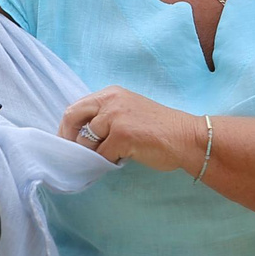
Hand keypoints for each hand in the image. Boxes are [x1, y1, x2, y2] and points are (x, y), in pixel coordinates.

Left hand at [58, 86, 203, 172]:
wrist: (187, 137)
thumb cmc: (159, 129)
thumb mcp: (128, 112)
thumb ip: (105, 116)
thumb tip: (78, 135)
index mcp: (111, 94)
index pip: (76, 107)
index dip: (68, 127)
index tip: (68, 141)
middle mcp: (110, 101)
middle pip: (72, 117)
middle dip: (69, 138)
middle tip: (74, 154)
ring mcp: (115, 117)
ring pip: (86, 142)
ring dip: (95, 153)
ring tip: (113, 154)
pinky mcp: (122, 135)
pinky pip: (102, 155)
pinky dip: (109, 162)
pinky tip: (124, 158)